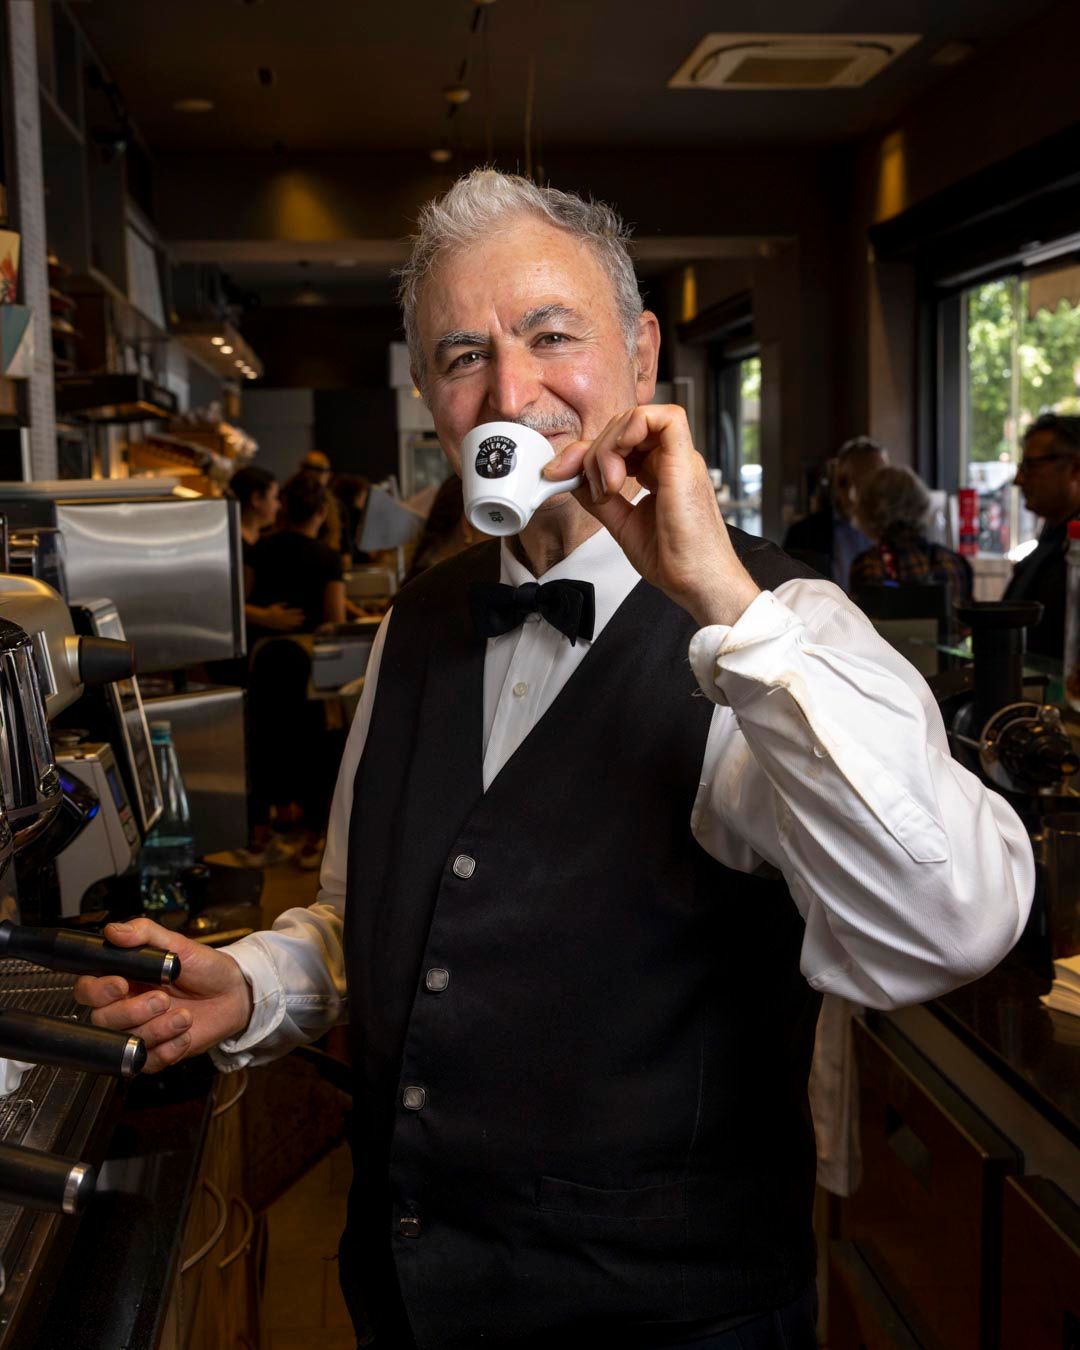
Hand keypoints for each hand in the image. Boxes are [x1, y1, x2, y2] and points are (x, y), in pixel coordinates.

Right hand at [72, 919, 253, 1072]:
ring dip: (157, 1030)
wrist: (234, 993)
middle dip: (133, 1011)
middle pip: (102, 1020)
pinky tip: (185, 1033)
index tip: (121, 983)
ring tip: (184, 1016)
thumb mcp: (177, 944)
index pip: (88, 990)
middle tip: (162, 999)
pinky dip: (169, 1049)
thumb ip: (144, 933)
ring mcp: (140, 1031)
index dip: (98, 990)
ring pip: (126, 1042)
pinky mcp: (156, 1054)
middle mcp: (125, 1007)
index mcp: (122, 979)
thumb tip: (113, 930)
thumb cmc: (204, 967)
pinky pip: (149, 1062)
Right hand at [261, 603, 303, 631]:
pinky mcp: (279, 626)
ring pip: (290, 623)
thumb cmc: (269, 610)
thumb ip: (282, 605)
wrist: (263, 618)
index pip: (291, 612)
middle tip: (304, 617)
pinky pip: (285, 627)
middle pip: (292, 618)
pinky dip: (290, 627)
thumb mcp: (275, 606)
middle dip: (298, 617)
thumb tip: (287, 603)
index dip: (296, 611)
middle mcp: (282, 618)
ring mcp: (281, 622)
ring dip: (296, 623)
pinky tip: (294, 627)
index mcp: (282, 612)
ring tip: (300, 623)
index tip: (301, 611)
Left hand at [543, 404, 760, 627]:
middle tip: (594, 488)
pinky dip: (634, 428)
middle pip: (624, 426)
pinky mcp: (686, 463)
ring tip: (609, 485)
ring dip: (609, 445)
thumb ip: (598, 498)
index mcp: (659, 472)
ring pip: (639, 418)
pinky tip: (619, 459)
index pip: (619, 441)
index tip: (560, 473)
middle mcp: (671, 460)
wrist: (697, 583)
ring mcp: (681, 459)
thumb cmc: (673, 560)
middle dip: (594, 451)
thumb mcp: (622, 523)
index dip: (585, 452)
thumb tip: (572, 478)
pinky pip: (665, 419)